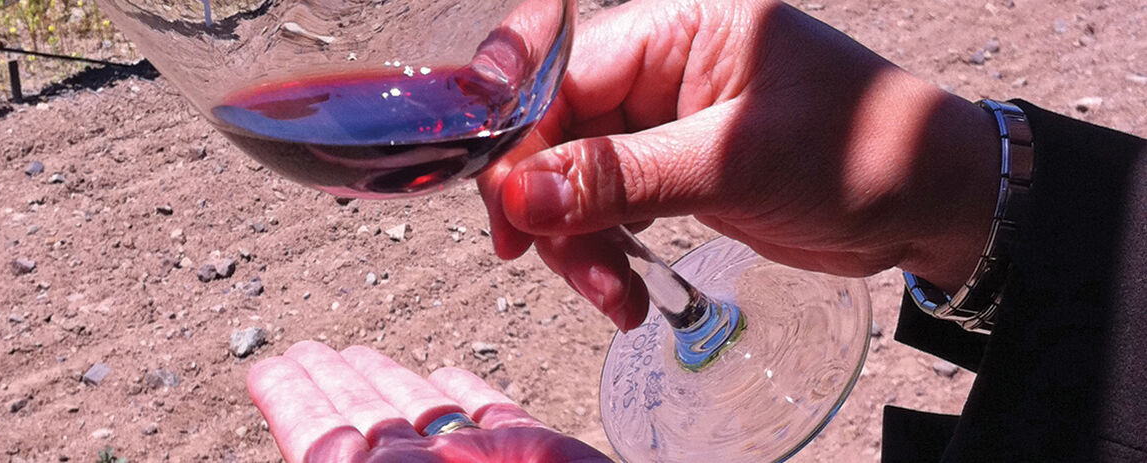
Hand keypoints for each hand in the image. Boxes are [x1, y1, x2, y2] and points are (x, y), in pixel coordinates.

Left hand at [246, 341, 610, 462]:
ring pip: (424, 413)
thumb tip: (312, 455)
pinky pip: (497, 417)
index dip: (293, 403)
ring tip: (352, 353)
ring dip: (388, 379)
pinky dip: (472, 393)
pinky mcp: (532, 450)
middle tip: (307, 352)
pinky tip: (448, 376)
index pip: (323, 444)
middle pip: (368, 423)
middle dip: (335, 385)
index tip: (267, 370)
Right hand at [480, 0, 1001, 330]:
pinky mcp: (672, 170)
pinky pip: (607, 207)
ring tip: (615, 298)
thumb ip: (624, 175)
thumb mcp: (737, 163)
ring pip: (573, 178)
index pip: (562, 72)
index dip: (520, 138)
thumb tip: (518, 193)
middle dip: (548, 204)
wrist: (932, 203)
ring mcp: (663, 122)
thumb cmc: (861, 153)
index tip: (502, 204)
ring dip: (578, 243)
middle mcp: (661, 67)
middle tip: (553, 264)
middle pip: (557, 130)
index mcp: (677, 29)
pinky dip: (605, 252)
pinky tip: (626, 294)